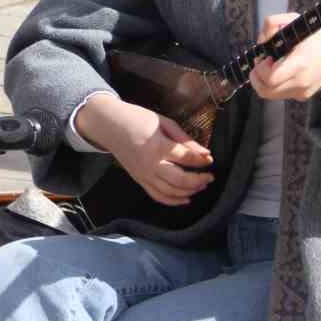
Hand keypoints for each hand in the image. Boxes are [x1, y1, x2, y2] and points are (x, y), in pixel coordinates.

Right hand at [77, 95, 213, 206]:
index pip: (186, 158)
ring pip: (170, 192)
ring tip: (201, 186)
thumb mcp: (163, 122)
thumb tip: (204, 153)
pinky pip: (157, 196)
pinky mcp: (139, 180)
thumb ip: (184, 139)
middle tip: (210, 177)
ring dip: (189, 192)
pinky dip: (172, 201)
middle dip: (198, 180)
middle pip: (180, 180)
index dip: (201, 160)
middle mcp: (151, 164)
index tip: (210, 160)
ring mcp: (144, 175)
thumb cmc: (138, 119)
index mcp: (158, 146)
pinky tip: (185, 199)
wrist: (110, 126)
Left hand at [250, 13, 320, 101]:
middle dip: (257, 76)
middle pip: (265, 90)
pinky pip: (281, 94)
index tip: (266, 57)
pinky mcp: (303, 96)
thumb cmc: (316, 36)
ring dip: (263, 81)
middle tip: (263, 62)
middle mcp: (301, 82)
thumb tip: (261, 40)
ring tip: (270, 66)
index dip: (261, 69)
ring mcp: (302, 92)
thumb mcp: (295, 20)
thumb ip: (273, 23)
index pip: (270, 78)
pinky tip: (282, 70)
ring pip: (270, 94)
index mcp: (299, 64)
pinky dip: (275, 84)